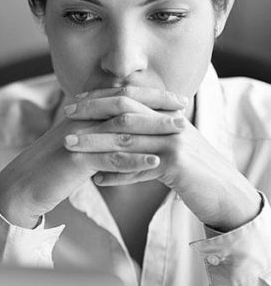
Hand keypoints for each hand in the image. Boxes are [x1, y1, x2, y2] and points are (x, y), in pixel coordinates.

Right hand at [0, 87, 185, 227]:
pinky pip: (109, 158)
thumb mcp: (75, 143)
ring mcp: (78, 138)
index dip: (149, 95)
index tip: (175, 98)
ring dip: (153, 129)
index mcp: (81, 114)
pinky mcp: (75, 160)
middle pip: (124, 106)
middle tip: (185, 107)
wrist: (22, 184)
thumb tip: (120, 127)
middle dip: (157, 106)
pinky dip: (134, 160)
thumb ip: (96, 132)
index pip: (120, 97)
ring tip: (180, 132)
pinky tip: (156, 163)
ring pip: (121, 129)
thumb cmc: (50, 166)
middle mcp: (80, 120)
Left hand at [65, 86, 260, 231]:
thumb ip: (140, 140)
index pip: (128, 97)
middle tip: (65, 114)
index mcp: (166, 113)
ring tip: (69, 145)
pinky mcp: (177, 164)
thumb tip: (107, 147)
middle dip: (91, 111)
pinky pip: (139, 167)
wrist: (225, 193)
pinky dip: (116, 174)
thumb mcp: (164, 149)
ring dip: (94, 142)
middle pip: (124, 110)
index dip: (99, 98)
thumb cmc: (190, 171)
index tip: (74, 102)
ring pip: (125, 138)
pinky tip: (96, 180)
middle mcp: (170, 121)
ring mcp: (174, 141)